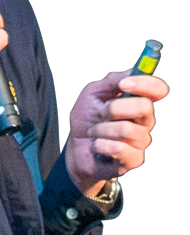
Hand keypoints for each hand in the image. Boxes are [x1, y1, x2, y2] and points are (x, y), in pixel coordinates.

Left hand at [65, 70, 168, 195]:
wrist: (76, 145)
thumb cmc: (87, 117)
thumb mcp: (93, 92)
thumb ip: (112, 81)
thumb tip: (130, 75)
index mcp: (136, 101)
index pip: (157, 89)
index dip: (145, 84)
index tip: (124, 84)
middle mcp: (144, 120)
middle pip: (144, 107)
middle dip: (114, 108)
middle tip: (100, 113)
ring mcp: (140, 141)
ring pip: (128, 129)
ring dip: (101, 129)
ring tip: (95, 132)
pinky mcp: (134, 159)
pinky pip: (119, 148)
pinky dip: (100, 144)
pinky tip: (96, 145)